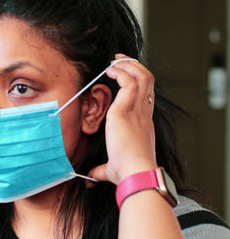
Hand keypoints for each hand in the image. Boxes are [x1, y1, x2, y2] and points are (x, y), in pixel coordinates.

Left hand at [87, 54, 156, 184]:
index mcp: (143, 122)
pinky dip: (120, 72)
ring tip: (114, 61)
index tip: (124, 75)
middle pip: (147, 80)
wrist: (134, 173)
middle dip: (134, 66)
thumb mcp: (112, 167)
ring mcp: (137, 110)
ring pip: (142, 76)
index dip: (137, 81)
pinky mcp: (125, 109)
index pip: (146, 94)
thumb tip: (91, 178)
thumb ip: (102, 169)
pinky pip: (128, 81)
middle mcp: (143, 113)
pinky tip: (110, 71)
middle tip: (118, 60)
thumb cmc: (126, 172)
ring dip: (128, 65)